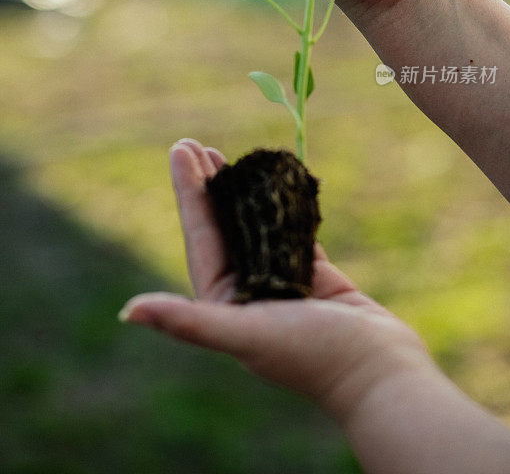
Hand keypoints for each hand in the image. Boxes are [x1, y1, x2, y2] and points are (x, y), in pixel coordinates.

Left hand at [119, 139, 430, 421]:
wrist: (376, 371)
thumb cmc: (308, 355)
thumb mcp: (243, 334)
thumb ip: (187, 321)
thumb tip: (127, 312)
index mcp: (223, 301)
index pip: (199, 234)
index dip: (188, 190)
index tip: (181, 149)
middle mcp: (246, 288)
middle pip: (222, 223)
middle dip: (208, 183)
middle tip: (197, 144)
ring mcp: (280, 278)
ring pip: (255, 223)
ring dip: (243, 190)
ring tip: (234, 156)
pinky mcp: (312, 273)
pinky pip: (292, 228)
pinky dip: (284, 204)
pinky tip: (279, 180)